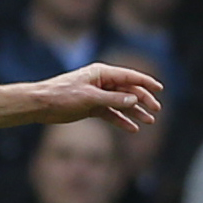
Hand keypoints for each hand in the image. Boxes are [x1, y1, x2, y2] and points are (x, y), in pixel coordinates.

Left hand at [34, 63, 162, 131]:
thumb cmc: (63, 95)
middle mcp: (101, 82)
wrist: (41, 105)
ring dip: (135, 111)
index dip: (146, 82)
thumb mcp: (90, 98)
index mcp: (101, 73)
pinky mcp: (91, 107)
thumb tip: (134, 99)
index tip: (160, 89)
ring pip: (121, 103)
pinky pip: (111, 113)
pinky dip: (121, 120)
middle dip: (143, 100)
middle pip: (128, 90)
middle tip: (156, 110)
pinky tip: (132, 128)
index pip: (129, 76)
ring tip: (149, 121)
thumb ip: (113, 99)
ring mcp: (97, 95)